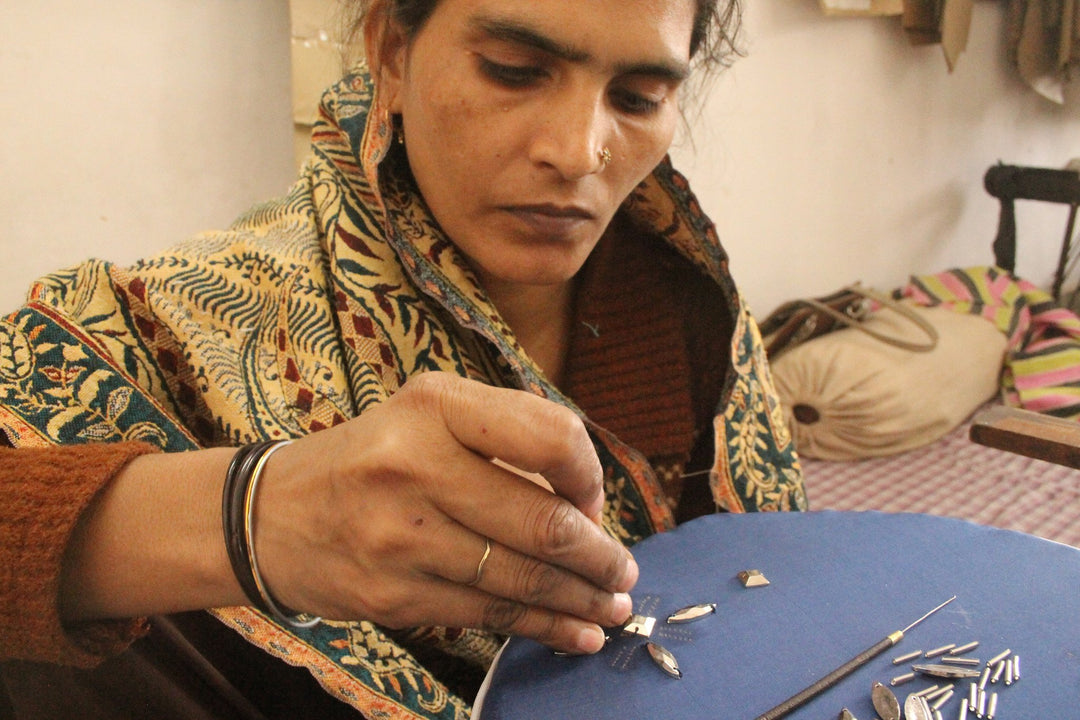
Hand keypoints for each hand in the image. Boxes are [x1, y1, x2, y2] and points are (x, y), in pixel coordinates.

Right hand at [255, 372, 637, 653]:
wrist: (270, 516)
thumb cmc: (371, 458)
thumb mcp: (428, 415)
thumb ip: (504, 439)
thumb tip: (589, 503)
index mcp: (436, 406)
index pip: (550, 435)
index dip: (590, 476)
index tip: (595, 502)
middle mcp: (416, 464)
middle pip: (542, 522)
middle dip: (600, 556)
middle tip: (623, 571)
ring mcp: (401, 536)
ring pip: (521, 577)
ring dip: (582, 598)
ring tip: (614, 605)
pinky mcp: (393, 595)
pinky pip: (489, 615)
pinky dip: (544, 627)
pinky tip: (575, 632)